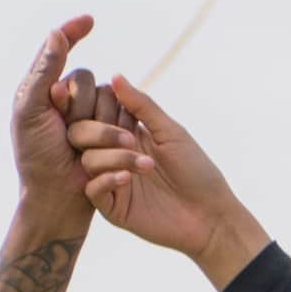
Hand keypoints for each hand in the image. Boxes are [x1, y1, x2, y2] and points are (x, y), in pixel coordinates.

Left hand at [11, 16, 97, 220]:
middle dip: (78, 106)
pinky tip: (100, 156)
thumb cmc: (36, 156)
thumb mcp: (31, 110)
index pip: (60, 50)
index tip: (90, 20)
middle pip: (87, 79)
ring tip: (81, 151)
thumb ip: (43, 72)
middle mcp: (67, 99)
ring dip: (98, 128)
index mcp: (43, 89)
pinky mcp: (110, 135)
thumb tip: (56, 34)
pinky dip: (114, 139)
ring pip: (107, 100)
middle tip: (63, 132)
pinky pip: (123, 122)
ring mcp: (90, 116)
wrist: (57, 198)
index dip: (74, 33)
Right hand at [66, 72, 271, 288]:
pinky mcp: (111, 206)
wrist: (211, 216)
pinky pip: (92, 188)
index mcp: (124, 132)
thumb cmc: (196, 171)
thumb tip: (115, 76)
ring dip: (115, 157)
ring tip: (147, 166)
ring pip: (87, 158)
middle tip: (130, 138)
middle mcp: (112, 154)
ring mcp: (110, 179)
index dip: (97, 103)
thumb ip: (142, 106)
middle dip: (101, 130)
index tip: (112, 102)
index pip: (94, 109)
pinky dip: (108, 179)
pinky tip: (129, 179)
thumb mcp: (171, 133)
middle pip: (80, 131)